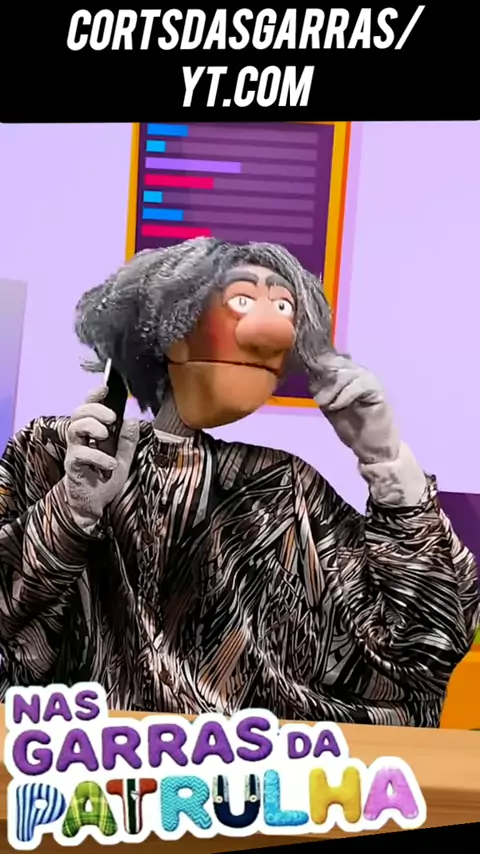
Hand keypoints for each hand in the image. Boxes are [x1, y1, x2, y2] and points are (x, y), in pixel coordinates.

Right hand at [64, 387, 138, 531]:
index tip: (105, 388)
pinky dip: (97, 456)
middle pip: (78, 413)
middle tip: (112, 418)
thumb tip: (133, 420)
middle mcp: (80, 440)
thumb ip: (127, 442)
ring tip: (106, 435)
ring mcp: (74, 452)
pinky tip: (109, 464)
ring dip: (93, 426)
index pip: (88, 408)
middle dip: (95, 409)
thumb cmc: (104, 481)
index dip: (94, 396)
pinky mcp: (73, 466)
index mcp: (92, 435)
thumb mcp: (123, 460)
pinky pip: (80, 454)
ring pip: (74, 428)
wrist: (93, 507)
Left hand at [309, 352, 399, 463]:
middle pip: (337, 363)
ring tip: (324, 404)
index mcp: (347, 375)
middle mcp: (359, 373)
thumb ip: (321, 392)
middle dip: (323, 378)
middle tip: (317, 398)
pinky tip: (336, 407)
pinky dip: (344, 395)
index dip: (317, 366)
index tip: (308, 379)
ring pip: (346, 373)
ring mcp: (369, 380)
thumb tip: (310, 379)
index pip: (331, 360)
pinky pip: (359, 385)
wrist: (370, 447)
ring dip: (331, 389)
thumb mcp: (329, 407)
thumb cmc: (352, 427)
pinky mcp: (377, 391)